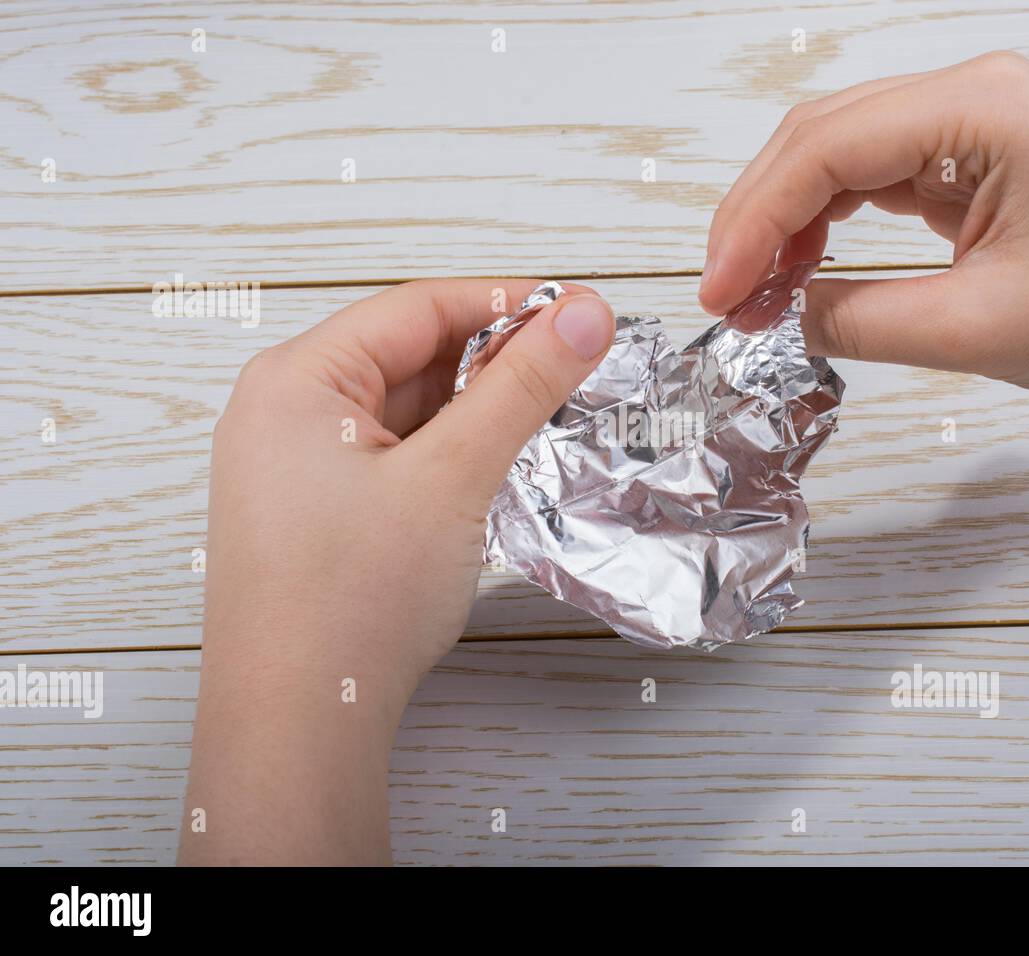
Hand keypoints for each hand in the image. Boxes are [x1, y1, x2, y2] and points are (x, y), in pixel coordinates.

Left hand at [181, 278, 613, 864]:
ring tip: (546, 420)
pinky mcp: (317, 515)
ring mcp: (295, 468)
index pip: (417, 307)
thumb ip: (522, 387)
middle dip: (495, 361)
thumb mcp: (452, 476)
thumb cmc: (350, 601)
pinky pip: (394, 458)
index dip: (506, 302)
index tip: (580, 313)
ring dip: (475, 411)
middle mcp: (283, 413)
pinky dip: (447, 454)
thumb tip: (583, 312)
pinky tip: (492, 468)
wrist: (299, 723)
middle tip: (576, 369)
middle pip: (410, 355)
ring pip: (406, 411)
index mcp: (295, 379)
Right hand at [700, 52, 1028, 416]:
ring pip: (836, 157)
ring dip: (782, 222)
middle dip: (757, 217)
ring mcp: (968, 126)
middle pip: (819, 138)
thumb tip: (785, 315)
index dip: (756, 221)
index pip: (828, 149)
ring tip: (751, 295)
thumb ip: (865, 321)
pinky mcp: (968, 162)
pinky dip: (822, 227)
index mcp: (982, 110)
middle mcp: (970, 97)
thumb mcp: (981, 331)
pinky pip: (870, 182)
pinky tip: (797, 272)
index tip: (719, 292)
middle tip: (721, 297)